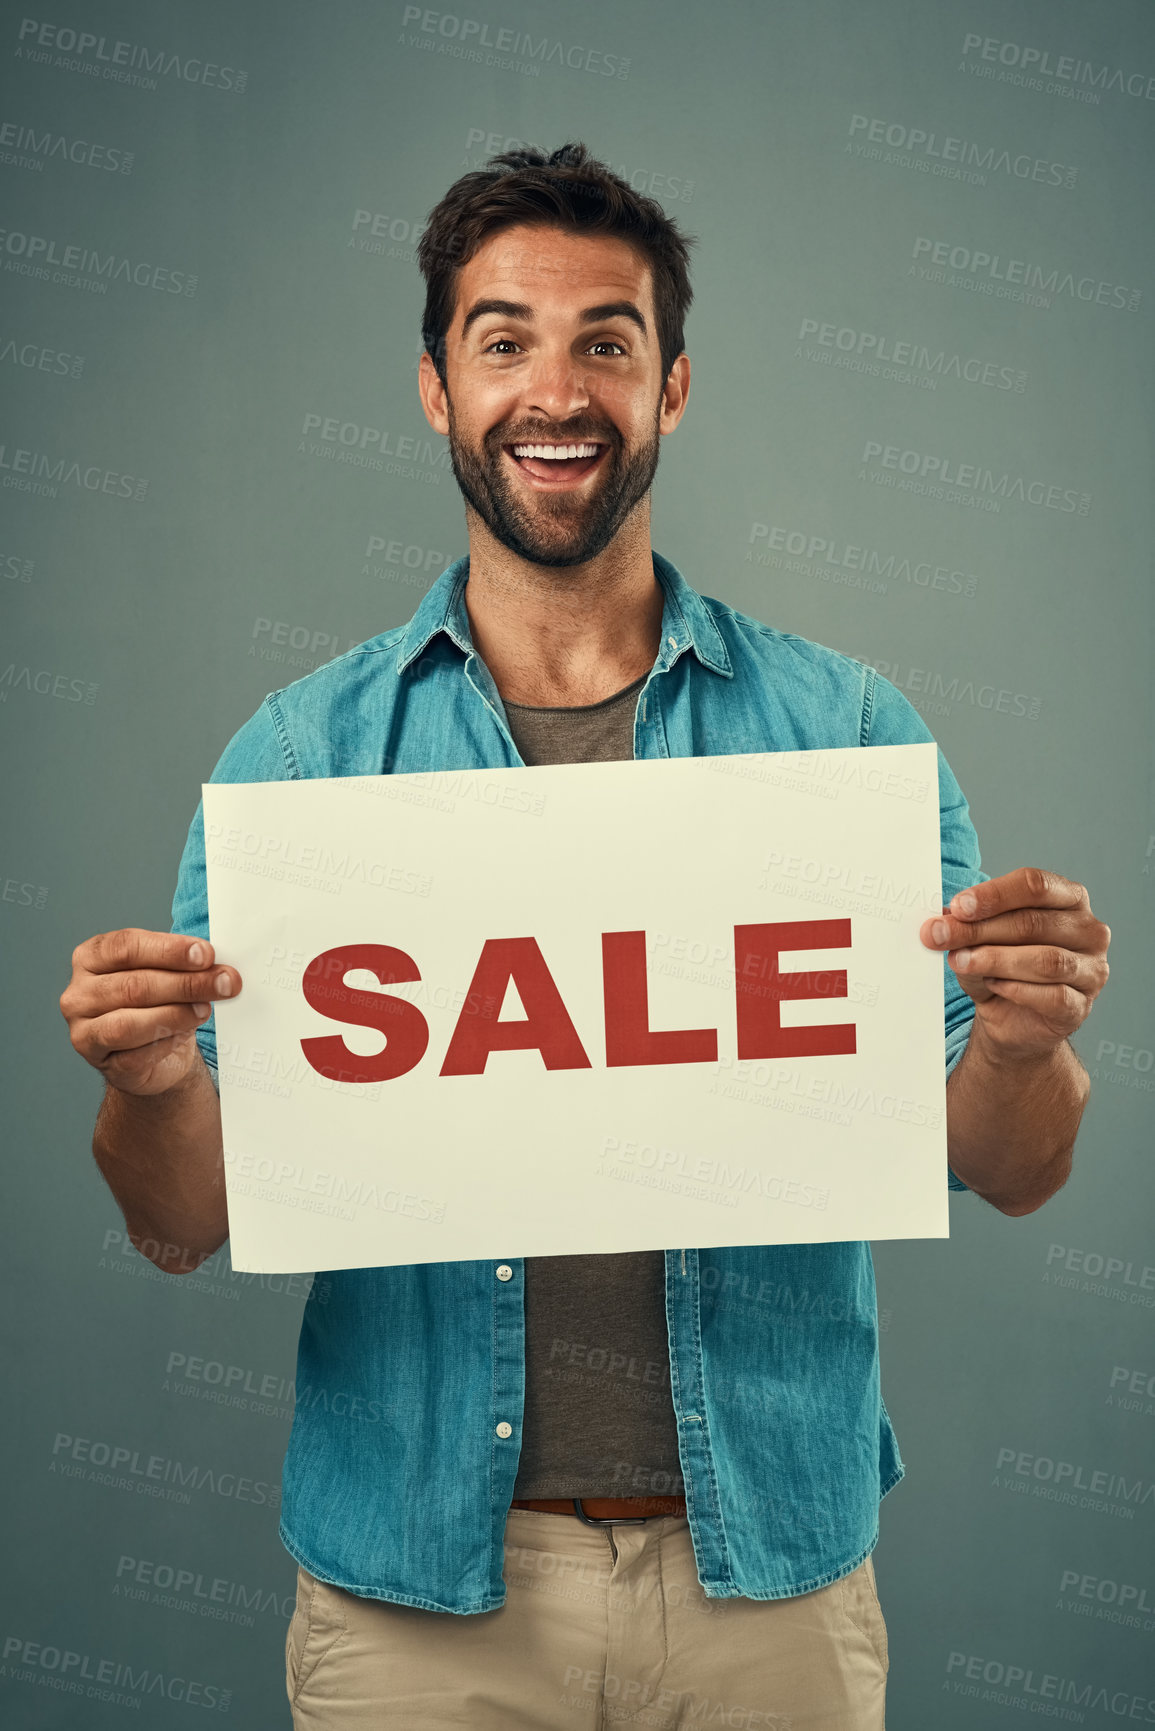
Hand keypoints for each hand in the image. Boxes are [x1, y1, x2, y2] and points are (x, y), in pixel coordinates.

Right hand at [60, 929, 241, 1096]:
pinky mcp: (99, 1061)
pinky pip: (134, 1054)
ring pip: (128, 1023)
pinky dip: (166, 1043)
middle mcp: (79, 993)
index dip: (169, 950)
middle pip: (133, 986)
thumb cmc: (158, 1003)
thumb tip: (219, 967)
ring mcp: (83, 1030)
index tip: (206, 954)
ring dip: (176, 1014)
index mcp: (91, 958)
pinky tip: (185, 1034)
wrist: (154, 1054)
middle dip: (185, 983)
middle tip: (224, 982)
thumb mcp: (167, 974)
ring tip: (205, 1009)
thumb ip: (184, 965)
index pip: (126, 947)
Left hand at [920, 867, 1109, 1060]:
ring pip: (1046, 960)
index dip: (994, 894)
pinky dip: (1016, 989)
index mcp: (1068, 899)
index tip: (957, 907)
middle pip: (1034, 922)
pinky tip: (993, 986)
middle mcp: (1088, 930)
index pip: (1035, 885)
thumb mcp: (979, 940)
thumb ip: (966, 926)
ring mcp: (1091, 970)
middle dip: (981, 929)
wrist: (1010, 1019)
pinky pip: (1052, 995)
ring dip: (996, 959)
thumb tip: (942, 922)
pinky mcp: (1081, 1006)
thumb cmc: (1000, 968)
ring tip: (961, 961)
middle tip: (941, 935)